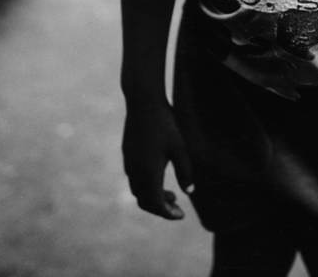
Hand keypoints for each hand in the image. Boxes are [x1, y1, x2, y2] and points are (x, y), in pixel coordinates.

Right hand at [122, 103, 194, 219]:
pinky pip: (135, 178)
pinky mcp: (127, 154)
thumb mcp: (180, 147)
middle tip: (177, 207)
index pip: (155, 204)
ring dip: (153, 196)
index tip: (181, 215)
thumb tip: (190, 192)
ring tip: (172, 194)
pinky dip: (147, 185)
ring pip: (139, 190)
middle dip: (161, 208)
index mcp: (148, 173)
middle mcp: (135, 171)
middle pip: (145, 201)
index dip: (167, 214)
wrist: (143, 102)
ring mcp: (129, 163)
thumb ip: (185, 171)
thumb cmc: (165, 124)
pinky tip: (159, 175)